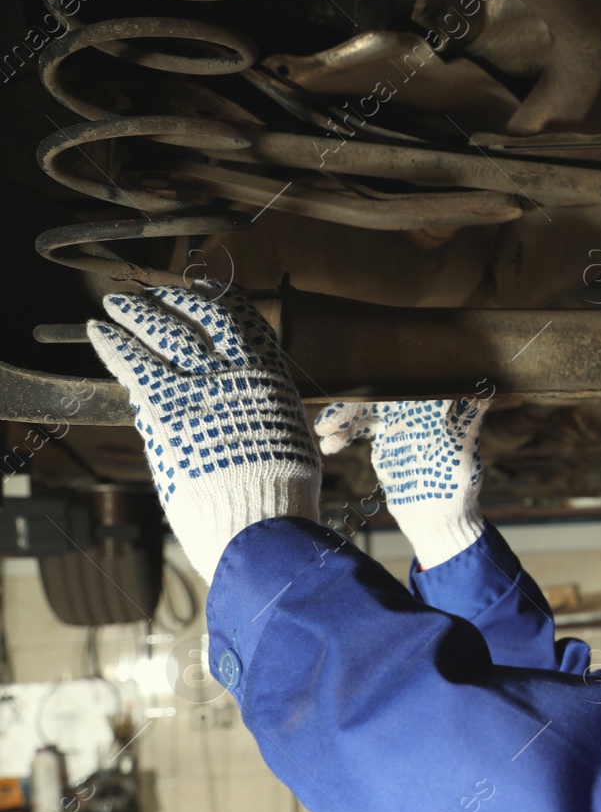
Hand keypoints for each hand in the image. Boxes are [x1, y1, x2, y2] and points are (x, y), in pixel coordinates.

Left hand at [86, 281, 321, 583]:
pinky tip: (98, 332)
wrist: (257, 519)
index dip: (224, 303)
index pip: (248, 325)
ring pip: (164, 331)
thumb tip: (261, 412)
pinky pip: (133, 361)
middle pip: (202, 318)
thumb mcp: (290, 443)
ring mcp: (199, 386)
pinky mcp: (162, 405)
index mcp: (272, 380)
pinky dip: (113, 343)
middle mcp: (237, 373)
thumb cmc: (279, 495)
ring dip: (138, 313)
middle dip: (176, 302)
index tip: (207, 292)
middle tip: (156, 295)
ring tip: (119, 304)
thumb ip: (270, 417)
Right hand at [314, 399, 488, 568]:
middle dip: (353, 404)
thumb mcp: (462, 453)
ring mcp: (398, 422)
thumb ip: (467, 423)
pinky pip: (358, 428)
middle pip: (378, 394)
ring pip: (364, 410)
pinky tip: (329, 446)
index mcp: (435, 405)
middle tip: (330, 421)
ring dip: (342, 417)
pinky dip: (342, 434)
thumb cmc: (458, 486)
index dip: (380, 386)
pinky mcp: (385, 438)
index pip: (402, 385)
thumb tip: (486, 393)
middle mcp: (417, 408)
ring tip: (324, 432)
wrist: (439, 519)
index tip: (360, 397)